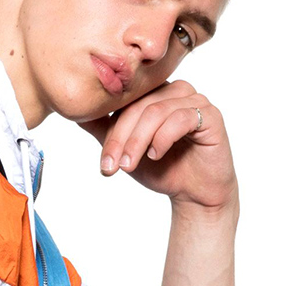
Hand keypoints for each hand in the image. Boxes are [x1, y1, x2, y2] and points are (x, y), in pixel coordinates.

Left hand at [78, 79, 237, 210]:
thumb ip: (104, 131)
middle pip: (138, 106)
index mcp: (154, 94)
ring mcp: (195, 101)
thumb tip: (75, 115)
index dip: (111, 131)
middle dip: (120, 139)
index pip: (125, 103)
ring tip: (129, 166)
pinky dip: (163, 138)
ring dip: (137, 142)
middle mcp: (175, 91)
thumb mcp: (125, 150)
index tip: (104, 163)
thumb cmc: (162, 169)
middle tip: (112, 166)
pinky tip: (155, 156)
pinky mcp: (210, 115)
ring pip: (156, 111)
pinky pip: (181, 118)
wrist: (194, 194)